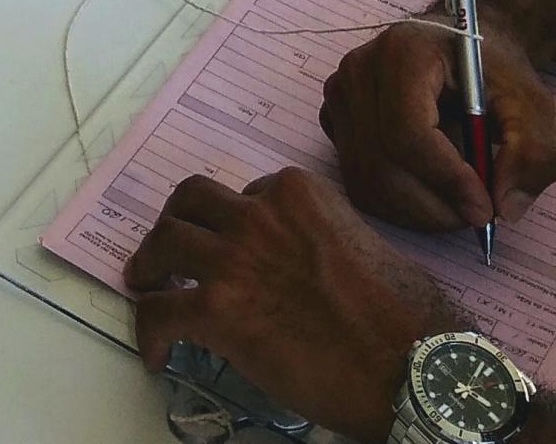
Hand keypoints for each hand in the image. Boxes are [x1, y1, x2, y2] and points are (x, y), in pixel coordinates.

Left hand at [127, 169, 457, 443]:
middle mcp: (259, 212)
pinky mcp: (219, 309)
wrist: (410, 363)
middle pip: (191, 200)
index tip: (231, 247)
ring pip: (166, 241)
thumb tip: (296, 266)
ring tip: (145, 285)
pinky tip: (156, 351)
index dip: (233, 222)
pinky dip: (148, 330)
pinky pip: (160, 310)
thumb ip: (316, 238)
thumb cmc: (403, 314)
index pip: (245, 192)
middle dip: (175, 222)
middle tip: (167, 250)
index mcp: (297, 192)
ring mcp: (235, 257)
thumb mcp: (360, 243)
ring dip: (150, 264)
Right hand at [322, 9, 555, 233]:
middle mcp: (359, 69)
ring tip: (458, 205)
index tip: (486, 209)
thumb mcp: (532, 105)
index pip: (407, 131)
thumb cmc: (494, 71)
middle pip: (383, 163)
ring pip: (367, 181)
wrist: (463, 46)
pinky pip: (357, 182)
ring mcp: (341, 95)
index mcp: (404, 51)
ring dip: (418, 212)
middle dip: (435, 206)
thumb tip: (503, 206)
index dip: (446, 180)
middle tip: (478, 216)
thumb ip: (531, 153)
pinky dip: (397, 206)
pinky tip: (430, 195)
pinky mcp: (336, 121)